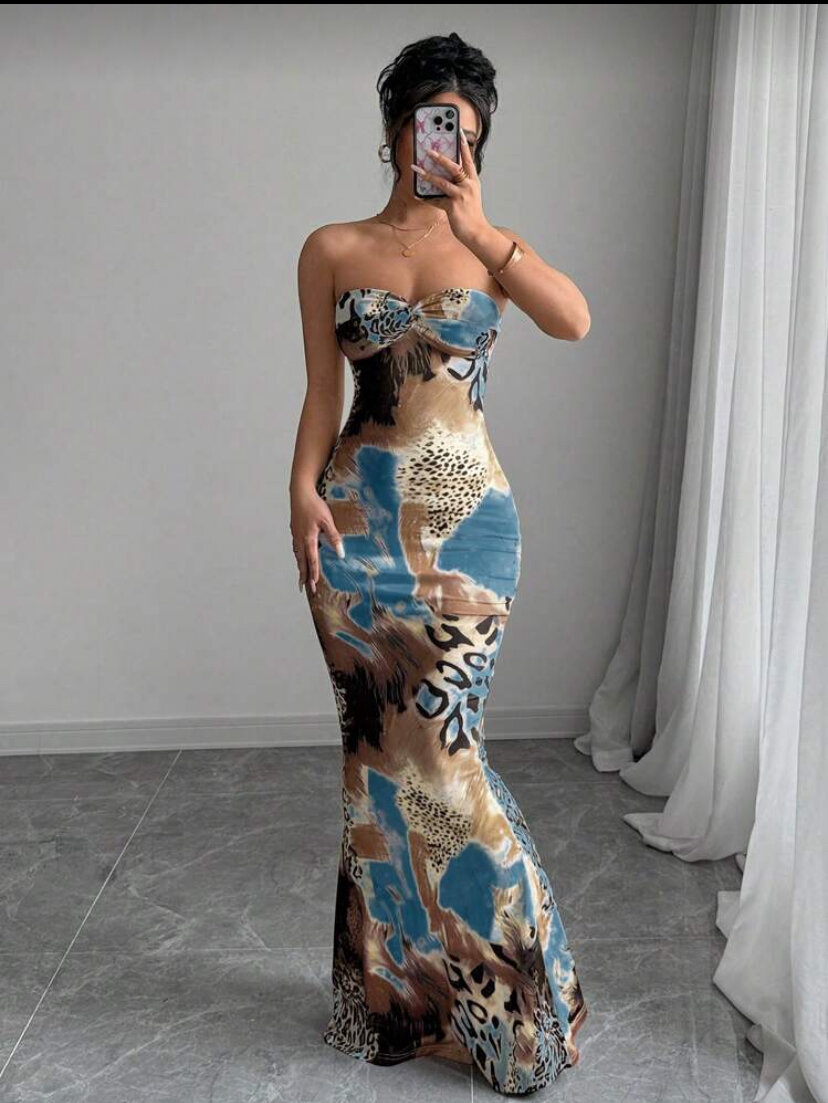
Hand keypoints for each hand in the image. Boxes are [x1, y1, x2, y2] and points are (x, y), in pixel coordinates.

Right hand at [291, 488, 344, 595]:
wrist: (300, 492)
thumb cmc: (314, 505)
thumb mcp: (327, 520)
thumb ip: (334, 537)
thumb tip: (340, 553)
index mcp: (308, 538)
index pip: (312, 560)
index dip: (313, 572)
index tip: (314, 584)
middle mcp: (300, 539)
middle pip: (301, 561)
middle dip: (304, 576)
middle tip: (304, 588)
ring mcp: (296, 534)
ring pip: (297, 555)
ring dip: (300, 567)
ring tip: (302, 577)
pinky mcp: (295, 529)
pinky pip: (296, 548)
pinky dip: (298, 557)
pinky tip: (300, 557)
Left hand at [411, 130, 489, 246]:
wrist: (477, 232)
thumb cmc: (472, 214)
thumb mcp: (470, 196)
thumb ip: (460, 184)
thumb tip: (444, 176)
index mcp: (473, 181)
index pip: (469, 159)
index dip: (464, 145)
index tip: (459, 131)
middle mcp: (468, 185)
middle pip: (454, 167)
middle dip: (440, 157)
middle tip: (428, 150)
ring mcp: (461, 196)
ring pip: (441, 182)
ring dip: (427, 174)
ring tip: (415, 168)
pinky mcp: (452, 207)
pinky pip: (435, 200)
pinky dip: (425, 198)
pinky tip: (416, 194)